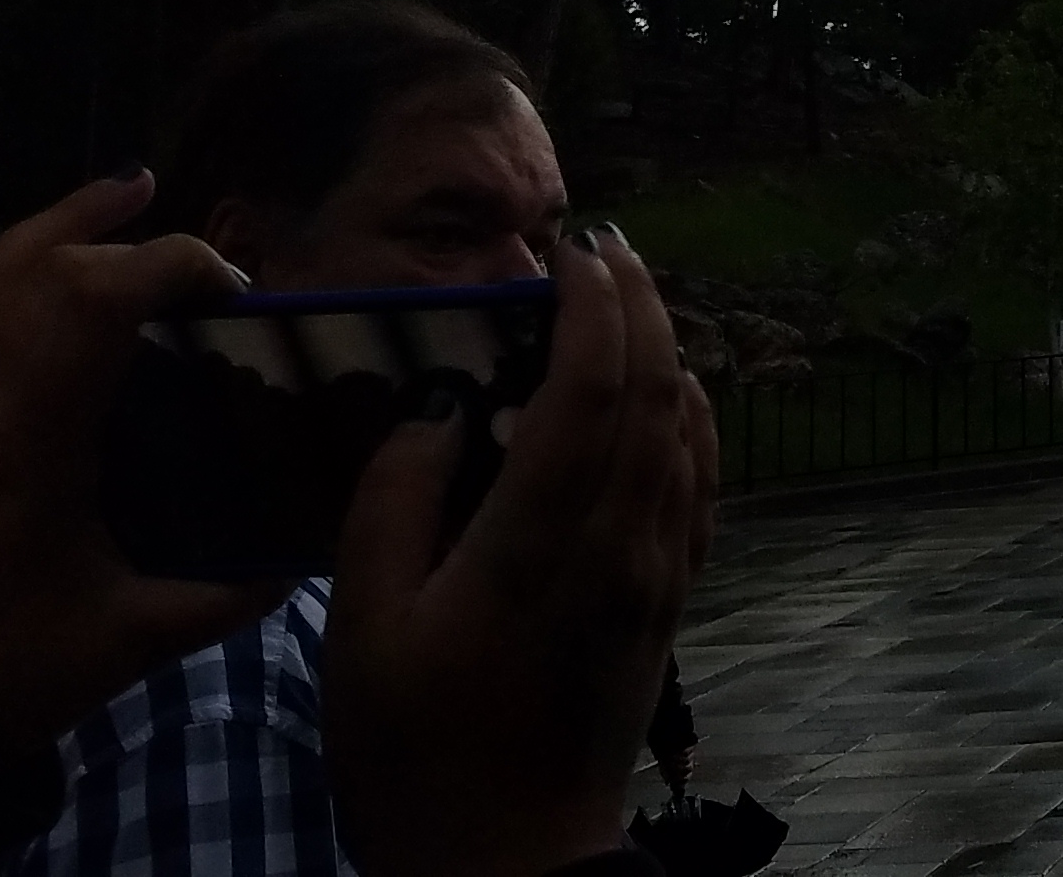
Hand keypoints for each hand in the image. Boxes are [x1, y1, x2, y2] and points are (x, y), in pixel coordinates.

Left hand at [0, 172, 290, 749]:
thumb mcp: (123, 643)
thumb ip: (218, 600)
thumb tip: (304, 565)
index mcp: (36, 433)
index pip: (105, 297)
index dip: (177, 266)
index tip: (236, 295)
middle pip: (49, 270)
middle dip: (138, 249)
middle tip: (205, 275)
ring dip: (55, 224)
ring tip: (125, 189)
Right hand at [328, 225, 715, 876]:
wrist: (505, 858)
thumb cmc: (413, 751)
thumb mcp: (363, 630)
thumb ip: (394, 506)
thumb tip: (440, 415)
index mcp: (540, 547)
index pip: (592, 393)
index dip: (593, 309)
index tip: (572, 252)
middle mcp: (620, 547)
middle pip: (656, 394)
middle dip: (639, 307)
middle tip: (605, 248)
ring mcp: (656, 574)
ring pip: (688, 432)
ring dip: (668, 353)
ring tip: (632, 300)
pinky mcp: (669, 602)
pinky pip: (699, 484)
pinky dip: (691, 420)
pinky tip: (672, 396)